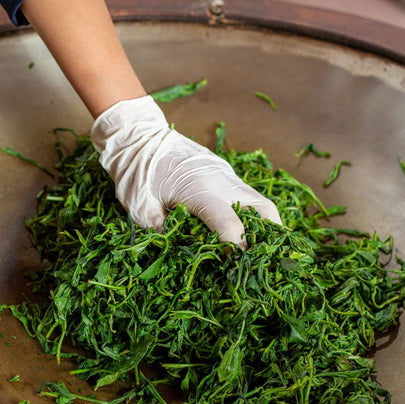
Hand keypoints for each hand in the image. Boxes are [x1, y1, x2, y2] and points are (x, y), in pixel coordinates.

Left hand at [90, 96, 280, 247]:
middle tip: (259, 257)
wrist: (139, 137)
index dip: (235, 249)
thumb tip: (183, 253)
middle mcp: (221, 181)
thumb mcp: (141, 210)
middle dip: (268, 237)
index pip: (230, 225)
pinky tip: (239, 228)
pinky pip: (246, 193)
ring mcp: (225, 173)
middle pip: (263, 210)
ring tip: (254, 246)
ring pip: (259, 200)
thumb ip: (165, 232)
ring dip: (262, 224)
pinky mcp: (223, 170)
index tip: (232, 265)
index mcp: (199, 192)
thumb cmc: (137, 175)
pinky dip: (250, 212)